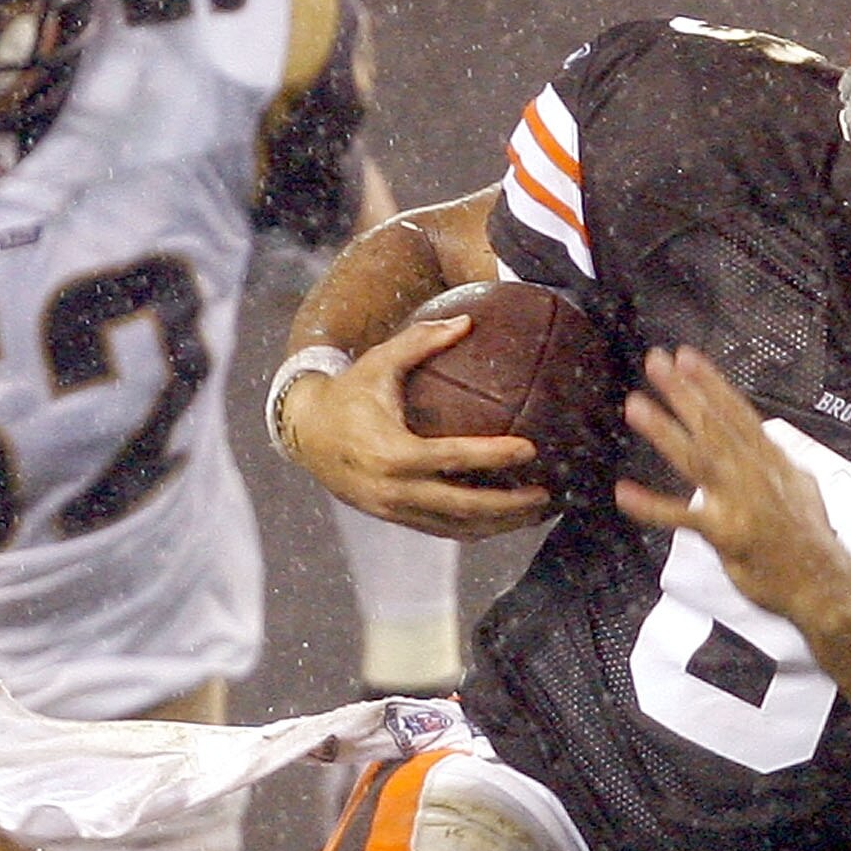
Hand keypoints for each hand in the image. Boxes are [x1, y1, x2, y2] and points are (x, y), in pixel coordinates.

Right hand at [280, 314, 551, 540]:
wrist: (306, 433)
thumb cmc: (348, 392)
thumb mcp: (379, 361)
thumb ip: (422, 339)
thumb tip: (467, 321)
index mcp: (393, 452)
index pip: (454, 458)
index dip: (495, 456)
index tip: (530, 449)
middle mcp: (394, 489)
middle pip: (463, 507)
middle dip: (509, 505)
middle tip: (545, 494)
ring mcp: (394, 509)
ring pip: (456, 528)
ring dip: (498, 524)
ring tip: (533, 512)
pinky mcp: (394, 518)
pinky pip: (442, 530)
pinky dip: (475, 527)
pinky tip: (502, 517)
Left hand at [616, 346, 850, 628]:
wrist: (825, 586)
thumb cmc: (810, 542)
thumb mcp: (801, 489)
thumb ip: (777, 463)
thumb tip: (767, 442)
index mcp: (772, 461)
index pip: (737, 413)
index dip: (711, 383)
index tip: (686, 357)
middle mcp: (756, 474)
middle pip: (715, 425)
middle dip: (684, 392)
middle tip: (656, 362)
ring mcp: (741, 502)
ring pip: (699, 458)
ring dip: (665, 431)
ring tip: (635, 406)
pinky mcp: (727, 534)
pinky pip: (683, 517)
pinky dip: (653, 505)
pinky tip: (625, 493)